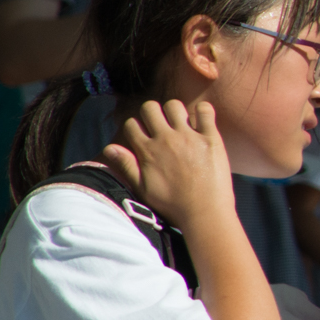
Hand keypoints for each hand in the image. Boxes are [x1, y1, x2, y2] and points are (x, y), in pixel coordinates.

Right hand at [101, 100, 234, 228]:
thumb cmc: (172, 206)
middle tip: (161, 126)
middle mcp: (166, 139)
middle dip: (152, 113)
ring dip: (175, 111)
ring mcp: (189, 136)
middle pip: (150, 107)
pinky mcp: (210, 138)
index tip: (144, 136)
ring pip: (174, 105)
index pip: (132, 124)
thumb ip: (126, 166)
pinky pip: (205, 110)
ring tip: (181, 125)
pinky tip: (201, 123)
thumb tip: (109, 147)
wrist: (204, 214)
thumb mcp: (143, 189)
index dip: (136, 128)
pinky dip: (203, 111)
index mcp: (148, 151)